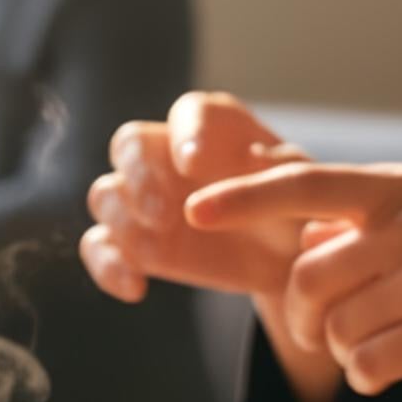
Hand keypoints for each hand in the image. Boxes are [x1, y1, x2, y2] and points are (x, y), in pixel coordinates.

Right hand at [82, 93, 308, 304]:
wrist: (289, 264)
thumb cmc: (297, 210)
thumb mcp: (302, 188)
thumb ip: (282, 170)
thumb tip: (254, 157)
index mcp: (215, 129)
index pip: (189, 112)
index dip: (185, 133)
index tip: (193, 163)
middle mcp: (169, 155)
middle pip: (128, 144)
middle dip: (138, 175)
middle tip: (164, 212)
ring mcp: (145, 199)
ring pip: (106, 194)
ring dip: (122, 219)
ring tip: (154, 248)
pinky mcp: (134, 243)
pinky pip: (99, 246)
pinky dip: (106, 266)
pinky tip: (136, 288)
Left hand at [186, 162, 401, 401]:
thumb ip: (370, 218)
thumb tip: (303, 233)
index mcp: (401, 189)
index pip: (303, 185)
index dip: (243, 198)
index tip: (194, 208)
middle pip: (306, 279)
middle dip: (302, 315)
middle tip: (322, 329)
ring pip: (332, 329)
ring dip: (344, 348)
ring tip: (387, 340)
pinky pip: (363, 367)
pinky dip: (370, 376)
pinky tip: (400, 366)